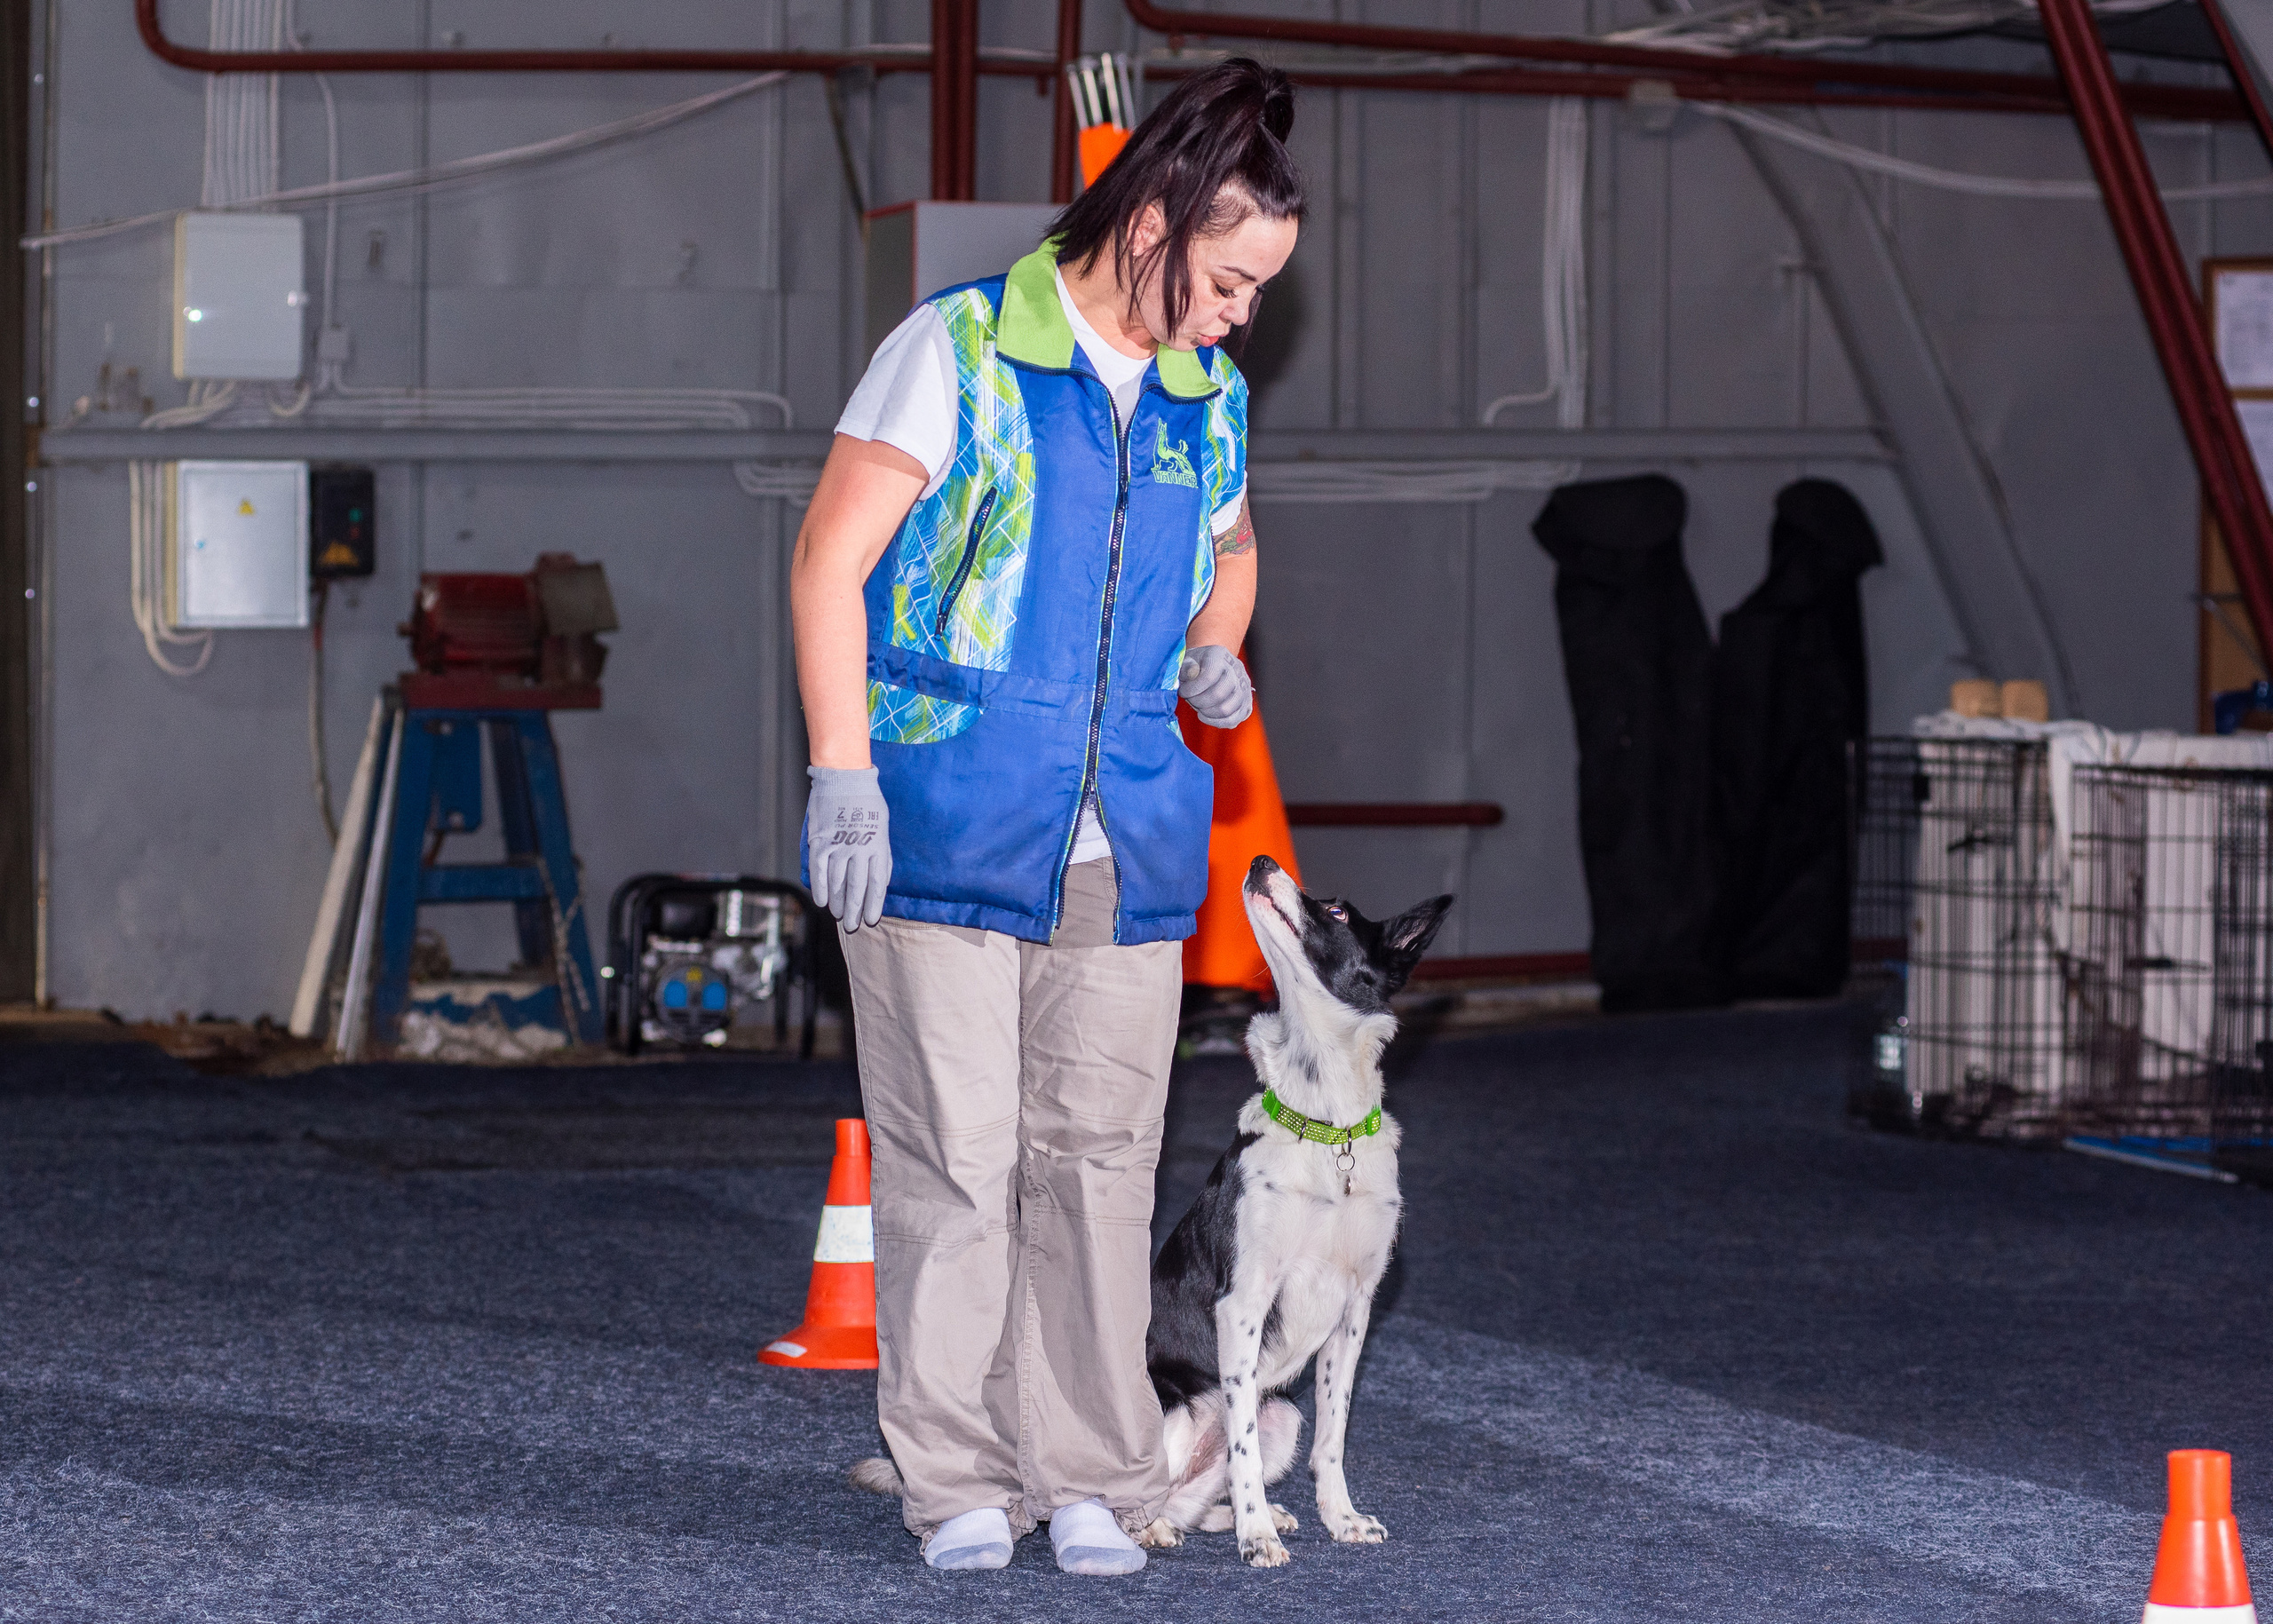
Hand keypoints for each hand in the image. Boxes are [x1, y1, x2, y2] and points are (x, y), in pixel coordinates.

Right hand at [806, 766, 891, 929]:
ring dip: (838, 902)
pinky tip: (822, 901)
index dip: (873, 905)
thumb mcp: (884, 827)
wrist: (845, 778)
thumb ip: (882, 855)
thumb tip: (880, 882)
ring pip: (837, 883)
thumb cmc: (868, 802)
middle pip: (856, 888)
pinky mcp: (820, 841)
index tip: (871, 920)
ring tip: (839, 916)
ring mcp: (838, 846)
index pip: (876, 884)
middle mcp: (858, 849)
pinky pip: (819, 871)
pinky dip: (820, 888)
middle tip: (853, 926)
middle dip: (855, 910)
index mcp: (877, 846)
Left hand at [1178, 644, 1252, 728]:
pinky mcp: (1246, 702)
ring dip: (1207, 712)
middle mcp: (1236, 669)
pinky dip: (1216, 722)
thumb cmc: (1195, 664)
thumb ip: (1185, 667)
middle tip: (1190, 699)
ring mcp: (1244, 687)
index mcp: (1220, 656)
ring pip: (1226, 709)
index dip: (1192, 689)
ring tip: (1198, 706)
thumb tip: (1191, 674)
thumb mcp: (1185, 659)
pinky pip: (1233, 719)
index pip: (1209, 677)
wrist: (1212, 665)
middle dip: (1198, 701)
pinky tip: (1205, 715)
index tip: (1183, 691)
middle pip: (1218, 694)